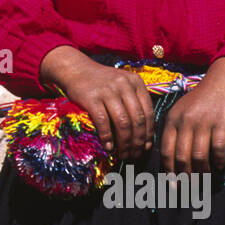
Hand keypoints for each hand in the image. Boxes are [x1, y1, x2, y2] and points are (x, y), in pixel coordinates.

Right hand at [39, 46, 153, 159]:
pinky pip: (103, 122)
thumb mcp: (123, 84)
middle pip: (136, 120)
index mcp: (136, 83)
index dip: (148, 133)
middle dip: (138, 142)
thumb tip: (143, 132)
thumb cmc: (102, 81)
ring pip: (123, 123)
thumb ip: (134, 101)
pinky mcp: (92, 98)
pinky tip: (108, 147)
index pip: (147, 112)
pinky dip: (107, 137)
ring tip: (124, 154)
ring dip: (125, 143)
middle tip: (135, 155)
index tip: (146, 147)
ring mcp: (108, 91)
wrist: (76, 70)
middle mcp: (124, 86)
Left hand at [160, 56, 224, 174]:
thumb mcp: (180, 111)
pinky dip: (219, 162)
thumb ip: (173, 132)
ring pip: (199, 156)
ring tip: (204, 180)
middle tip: (189, 188)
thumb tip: (171, 161)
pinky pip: (218, 149)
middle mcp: (186, 122)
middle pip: (182, 157)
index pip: (166, 151)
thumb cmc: (200, 100)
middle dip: (185, 177)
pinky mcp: (221, 123)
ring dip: (202, 173)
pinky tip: (220, 167)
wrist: (222, 81)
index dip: (169, 171)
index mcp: (172, 120)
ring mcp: (204, 123)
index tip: (173, 184)